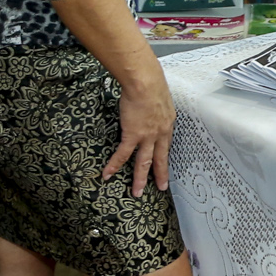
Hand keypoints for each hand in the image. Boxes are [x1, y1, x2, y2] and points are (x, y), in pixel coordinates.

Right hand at [106, 71, 173, 194]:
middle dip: (160, 174)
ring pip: (143, 162)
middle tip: (161, 187)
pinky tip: (107, 175)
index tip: (165, 164)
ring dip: (140, 178)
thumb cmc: (151, 82)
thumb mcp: (161, 97)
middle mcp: (160, 133)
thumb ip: (157, 106)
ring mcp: (147, 136)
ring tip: (137, 193)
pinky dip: (114, 166)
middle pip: (160, 158)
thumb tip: (151, 104)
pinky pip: (122, 155)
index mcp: (168, 123)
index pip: (166, 144)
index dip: (164, 155)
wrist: (144, 82)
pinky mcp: (132, 135)